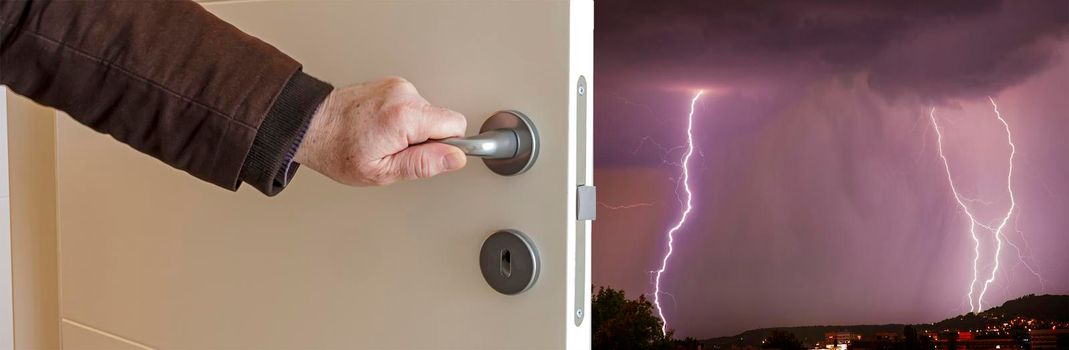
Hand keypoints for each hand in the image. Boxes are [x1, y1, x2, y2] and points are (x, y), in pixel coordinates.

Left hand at [294, 77, 467, 185]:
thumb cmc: (339, 151)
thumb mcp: (383, 171)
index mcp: (405, 116)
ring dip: (413, 130)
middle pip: (441, 119)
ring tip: (385, 140)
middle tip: (398, 151)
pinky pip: (413, 106)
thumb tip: (454, 158)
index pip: (456, 125)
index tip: (428, 156)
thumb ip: (423, 164)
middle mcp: (404, 94)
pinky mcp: (391, 84)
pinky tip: (381, 128)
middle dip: (427, 139)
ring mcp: (397, 86)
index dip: (448, 146)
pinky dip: (402, 119)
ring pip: (427, 114)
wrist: (311, 126)